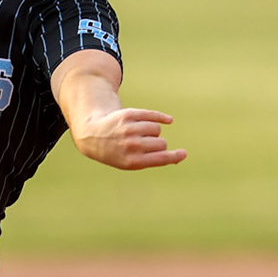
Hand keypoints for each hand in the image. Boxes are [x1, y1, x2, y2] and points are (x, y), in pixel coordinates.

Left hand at [72, 107, 186, 171]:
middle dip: (157, 143)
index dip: (174, 156)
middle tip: (144, 145)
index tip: (184, 153)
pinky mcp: (129, 115)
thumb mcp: (132, 161)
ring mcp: (129, 129)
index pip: (160, 158)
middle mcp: (130, 145)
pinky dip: (161, 118)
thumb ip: (155, 160)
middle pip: (161, 143)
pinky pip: (153, 115)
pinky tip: (168, 120)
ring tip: (139, 134)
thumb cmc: (118, 151)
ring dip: (152, 131)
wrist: (93, 135)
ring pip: (156, 129)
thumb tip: (180, 157)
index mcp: (132, 161)